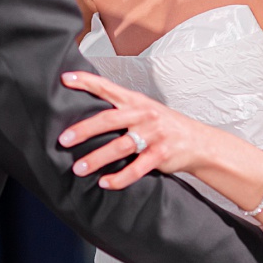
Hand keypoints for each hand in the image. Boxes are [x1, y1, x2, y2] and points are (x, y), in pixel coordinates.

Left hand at [58, 70, 231, 188]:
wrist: (198, 142)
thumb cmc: (165, 125)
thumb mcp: (145, 109)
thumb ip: (121, 109)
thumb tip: (87, 111)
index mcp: (136, 101)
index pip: (107, 87)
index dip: (86, 82)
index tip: (65, 79)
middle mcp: (144, 115)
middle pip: (109, 120)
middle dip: (84, 130)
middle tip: (64, 139)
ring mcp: (153, 135)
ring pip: (120, 147)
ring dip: (97, 159)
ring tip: (78, 169)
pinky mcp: (161, 155)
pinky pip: (136, 169)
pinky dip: (119, 178)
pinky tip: (105, 183)